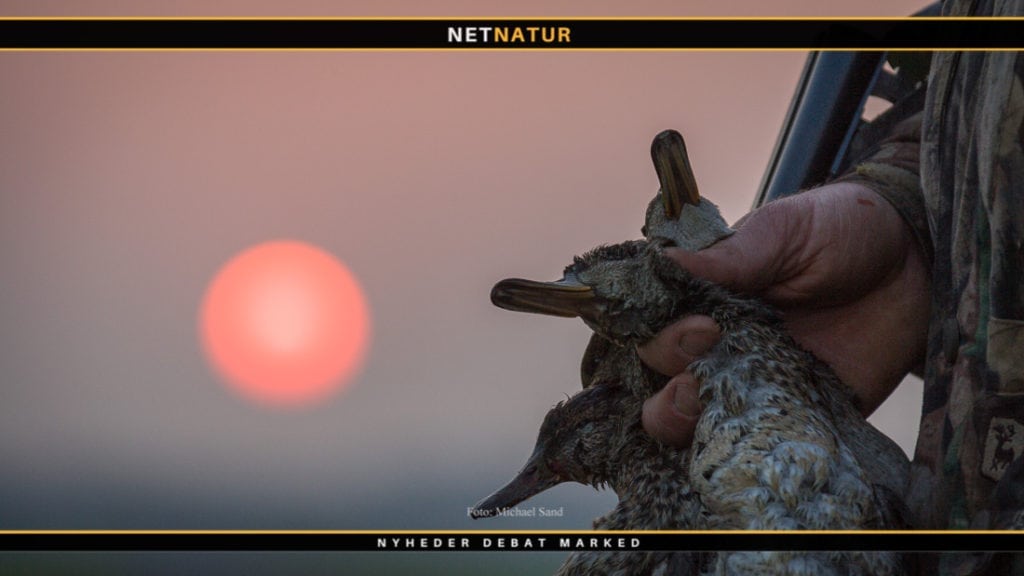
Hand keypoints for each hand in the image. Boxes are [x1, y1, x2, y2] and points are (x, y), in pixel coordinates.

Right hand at [638, 181, 930, 446]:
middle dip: (667, 382)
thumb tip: (665, 260)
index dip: (657, 333)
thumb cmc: (841, 231)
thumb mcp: (785, 230)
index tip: (699, 326)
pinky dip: (751, 452)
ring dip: (685, 423)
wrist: (917, 262)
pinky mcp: (797, 414)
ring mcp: (754, 383)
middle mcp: (718, 345)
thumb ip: (731, 254)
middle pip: (659, 382)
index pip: (652, 326)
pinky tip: (767, 439)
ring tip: (712, 406)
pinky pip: (760, 445)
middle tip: (706, 359)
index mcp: (704, 299)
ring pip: (693, 423)